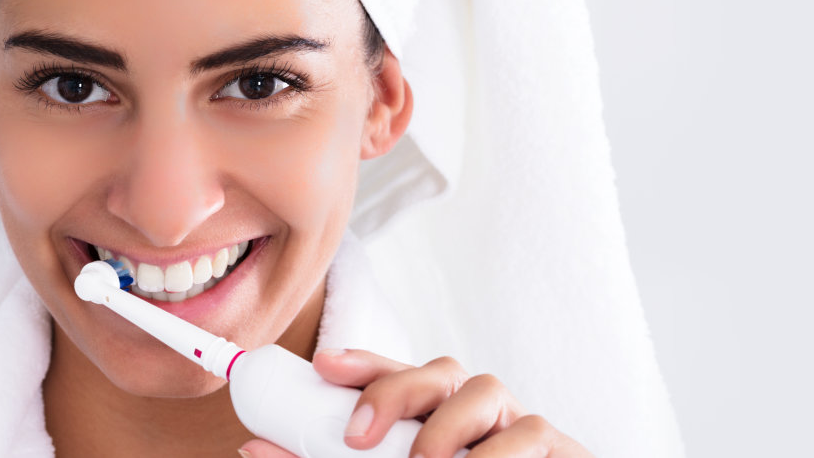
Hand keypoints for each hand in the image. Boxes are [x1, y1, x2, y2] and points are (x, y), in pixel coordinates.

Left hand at [237, 349, 590, 457]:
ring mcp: (518, 430)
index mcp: (431, 426)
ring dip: (443, 427)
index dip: (360, 365)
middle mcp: (475, 420)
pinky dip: (496, 455)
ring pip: (484, 389)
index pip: (395, 378)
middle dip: (394, 388)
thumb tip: (253, 450)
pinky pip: (531, 431)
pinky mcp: (560, 448)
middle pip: (438, 371)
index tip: (323, 366)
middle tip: (357, 436)